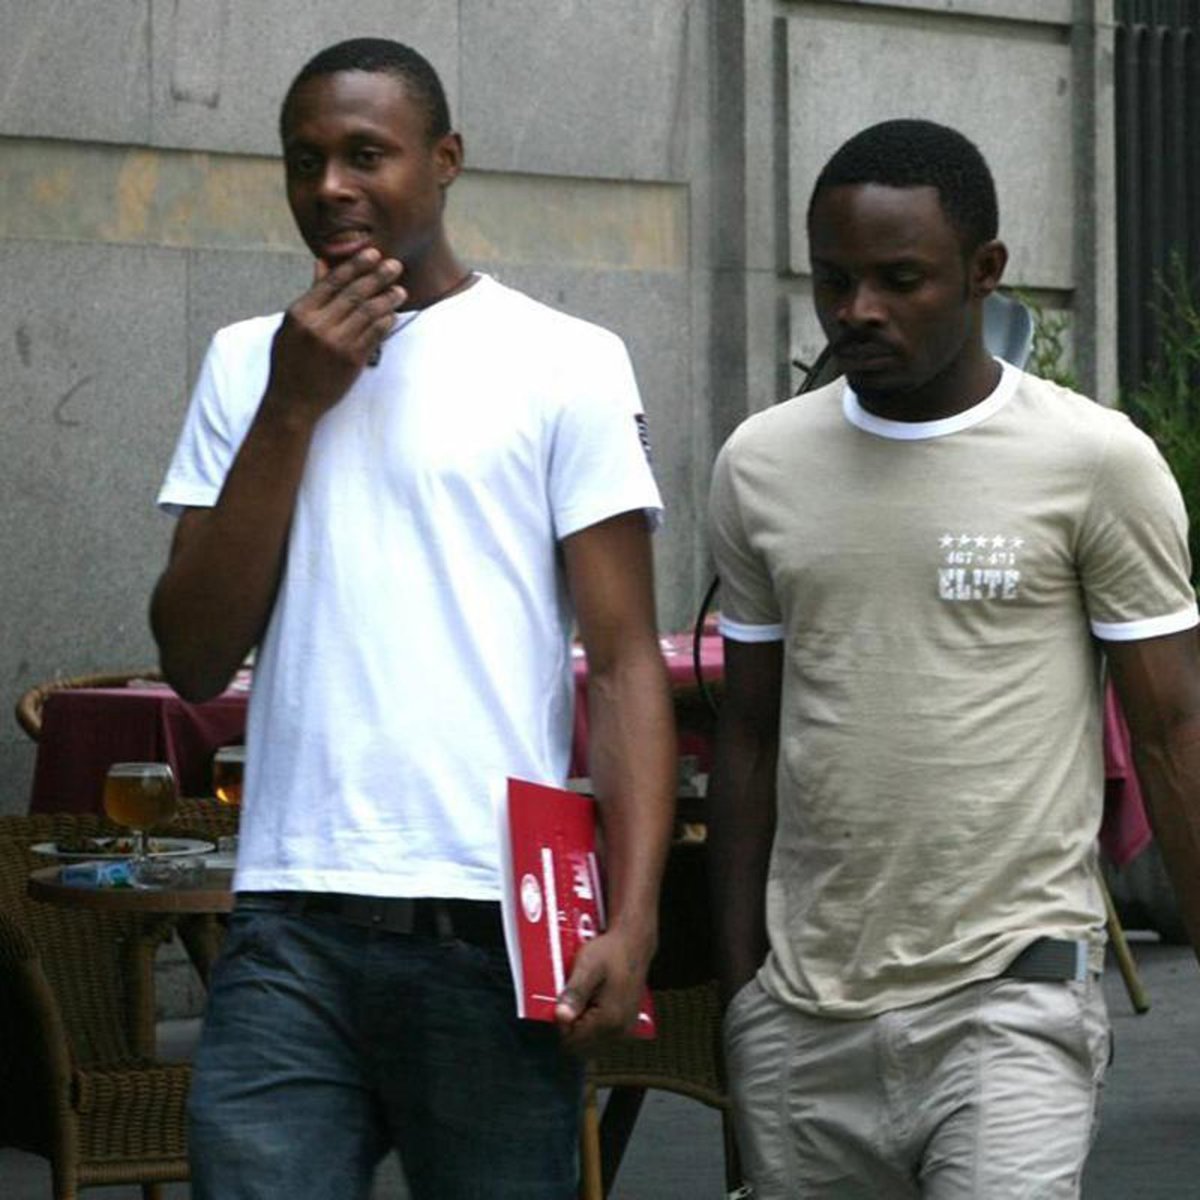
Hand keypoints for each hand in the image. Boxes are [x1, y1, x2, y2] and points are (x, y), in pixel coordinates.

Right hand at [265, 249, 405, 423]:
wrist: (292, 401)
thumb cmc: (290, 361)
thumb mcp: (291, 325)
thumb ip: (311, 294)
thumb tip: (323, 262)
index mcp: (300, 312)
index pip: (333, 282)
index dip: (355, 265)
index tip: (372, 253)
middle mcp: (318, 326)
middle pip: (354, 294)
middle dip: (377, 277)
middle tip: (395, 265)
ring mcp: (336, 343)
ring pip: (368, 313)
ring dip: (388, 299)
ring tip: (401, 290)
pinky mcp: (351, 360)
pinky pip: (374, 335)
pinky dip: (386, 322)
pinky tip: (393, 314)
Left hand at [554, 926, 653, 1053]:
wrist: (634, 943)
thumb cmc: (610, 952)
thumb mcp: (587, 967)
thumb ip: (574, 993)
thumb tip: (561, 1016)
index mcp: (609, 1020)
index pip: (572, 1040)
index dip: (562, 1021)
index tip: (565, 1000)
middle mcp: (620, 1030)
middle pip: (582, 1045)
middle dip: (573, 1025)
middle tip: (574, 998)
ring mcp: (626, 1029)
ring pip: (592, 1042)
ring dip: (582, 1026)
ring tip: (586, 998)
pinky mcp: (627, 1024)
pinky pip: (602, 1036)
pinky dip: (594, 1024)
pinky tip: (594, 1002)